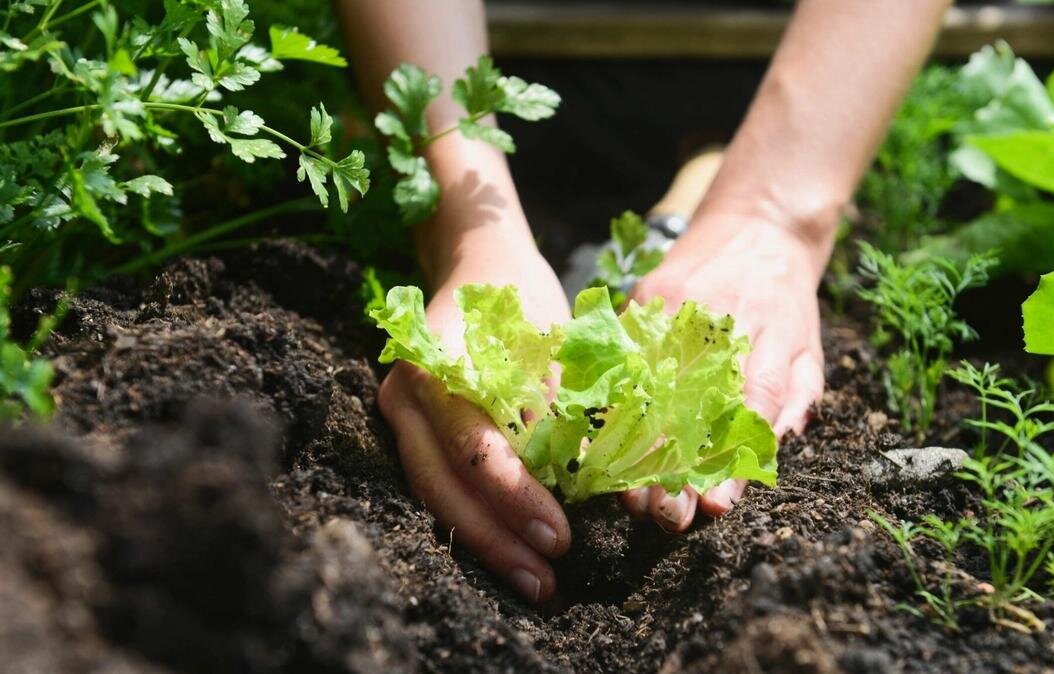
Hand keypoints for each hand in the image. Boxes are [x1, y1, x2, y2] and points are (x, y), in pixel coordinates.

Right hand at [376, 236, 571, 602]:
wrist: (477, 262)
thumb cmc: (522, 299)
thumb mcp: (552, 343)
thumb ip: (560, 408)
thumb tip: (586, 483)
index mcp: (439, 367)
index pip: (474, 448)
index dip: (516, 498)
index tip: (561, 536)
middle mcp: (406, 397)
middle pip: (443, 486)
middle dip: (496, 539)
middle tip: (546, 581)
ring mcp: (400, 417)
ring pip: (433, 496)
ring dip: (483, 543)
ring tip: (533, 582)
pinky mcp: (411, 432)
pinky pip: (436, 487)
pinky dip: (472, 523)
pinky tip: (508, 555)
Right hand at [621, 212, 826, 530]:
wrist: (758, 221)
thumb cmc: (786, 298)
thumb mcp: (809, 347)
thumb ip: (796, 399)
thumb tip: (772, 451)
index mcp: (770, 337)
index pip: (750, 407)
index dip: (731, 460)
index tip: (713, 506)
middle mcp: (722, 321)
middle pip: (692, 404)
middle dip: (674, 467)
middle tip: (663, 516)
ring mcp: (677, 306)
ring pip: (650, 384)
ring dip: (637, 444)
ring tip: (628, 492)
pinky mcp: (646, 294)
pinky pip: (623, 353)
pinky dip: (610, 398)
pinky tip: (600, 438)